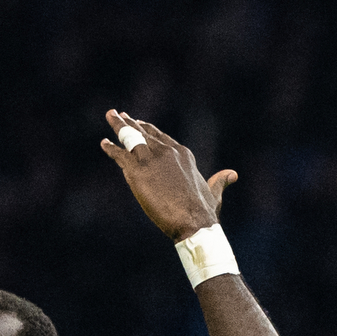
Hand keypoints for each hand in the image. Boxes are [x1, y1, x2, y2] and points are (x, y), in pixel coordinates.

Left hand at [100, 109, 235, 240]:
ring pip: (131, 138)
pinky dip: (111, 148)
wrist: (193, 221)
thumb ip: (219, 181)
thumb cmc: (204, 212)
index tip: (139, 122)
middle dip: (131, 123)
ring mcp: (151, 159)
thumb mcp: (214, 192)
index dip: (150, 129)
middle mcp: (167, 152)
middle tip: (119, 114)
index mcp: (183, 155)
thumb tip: (232, 174)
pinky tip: (104, 143)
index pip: (162, 138)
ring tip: (110, 116)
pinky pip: (120, 155)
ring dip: (119, 127)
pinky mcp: (138, 171)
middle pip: (144, 132)